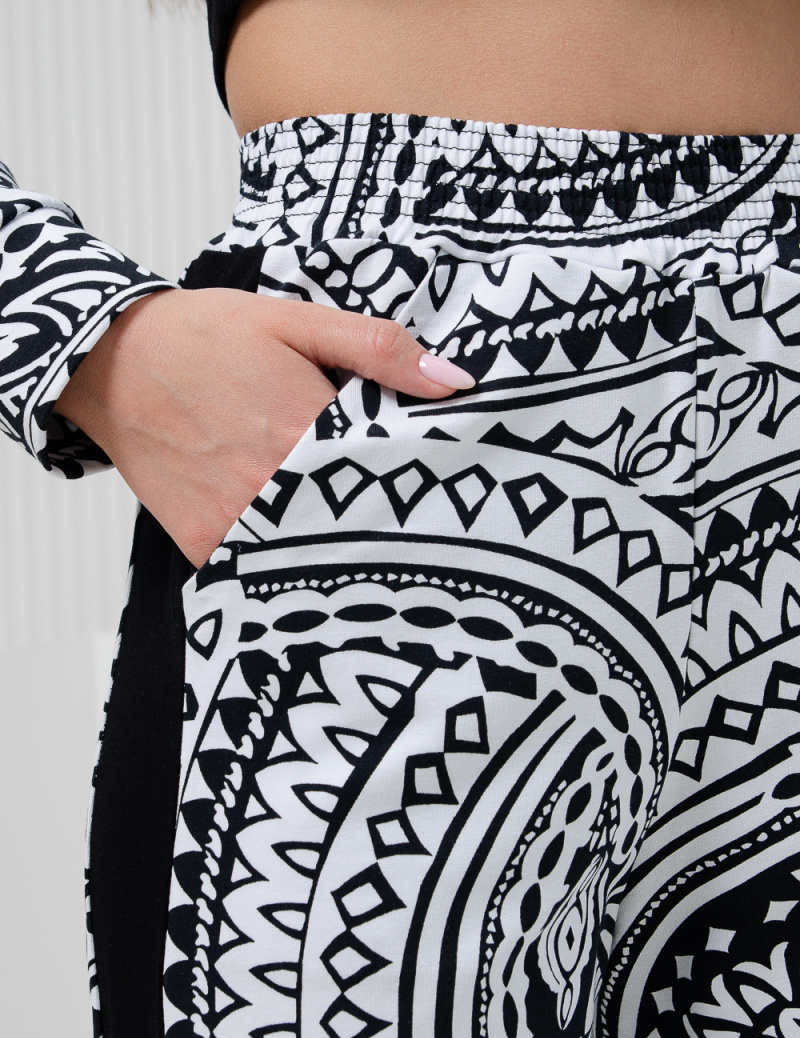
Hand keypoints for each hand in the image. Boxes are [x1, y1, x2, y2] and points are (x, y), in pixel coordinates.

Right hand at [53, 288, 473, 567]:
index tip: (443, 480)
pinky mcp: (207, 544)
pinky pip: (266, 569)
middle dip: (389, 515)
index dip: (420, 477)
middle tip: (412, 511)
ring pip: (318, 552)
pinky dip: (291, 560)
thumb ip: (378, 350)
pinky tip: (309, 543)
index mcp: (307, 428)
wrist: (112, 362)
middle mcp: (274, 485)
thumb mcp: (296, 321)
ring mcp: (237, 522)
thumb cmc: (204, 337)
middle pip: (362, 521)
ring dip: (345, 543)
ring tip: (364, 526)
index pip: (393, 472)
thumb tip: (455, 383)